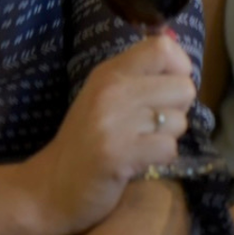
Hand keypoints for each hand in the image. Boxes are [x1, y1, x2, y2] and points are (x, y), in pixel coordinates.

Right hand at [35, 36, 194, 234]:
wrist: (50, 186)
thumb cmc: (86, 140)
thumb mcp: (106, 96)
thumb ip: (139, 76)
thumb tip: (180, 55)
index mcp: (110, 72)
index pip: (162, 47)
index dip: (179, 68)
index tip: (167, 90)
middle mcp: (112, 90)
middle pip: (183, 86)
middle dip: (178, 109)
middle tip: (152, 125)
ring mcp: (114, 122)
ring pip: (179, 120)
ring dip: (167, 137)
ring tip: (141, 143)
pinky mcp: (118, 154)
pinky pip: (168, 148)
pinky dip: (160, 159)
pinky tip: (139, 161)